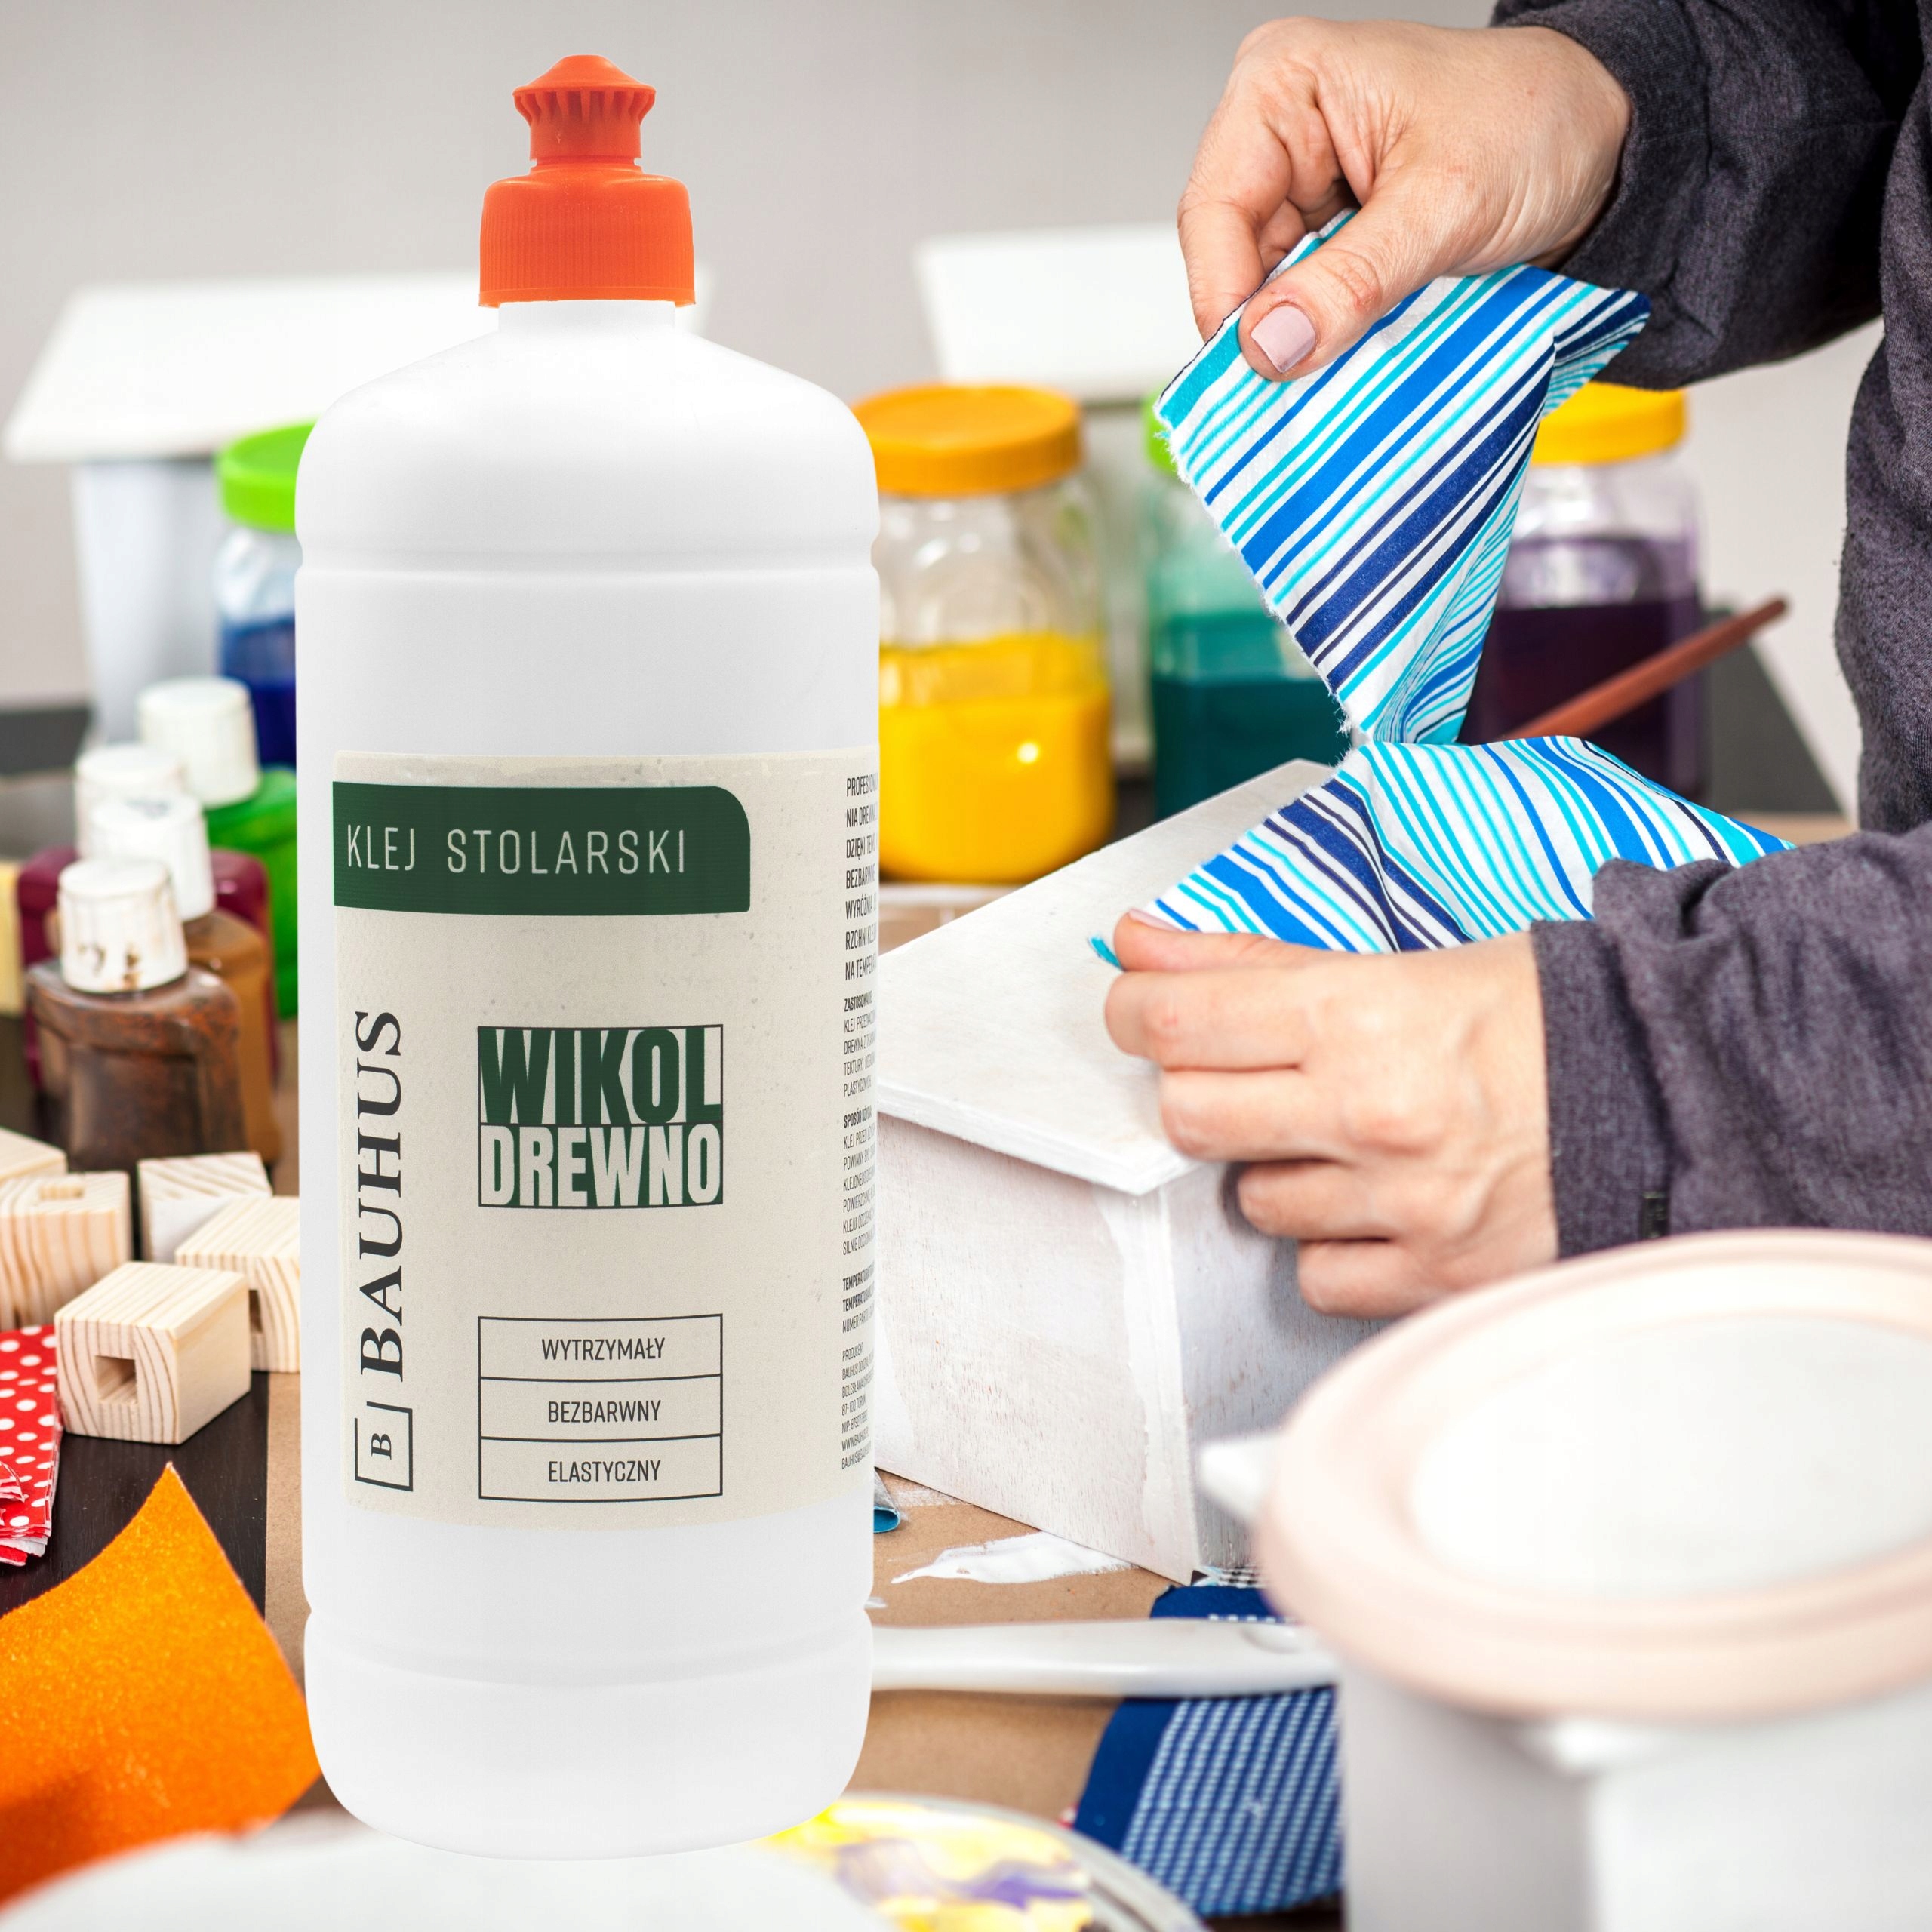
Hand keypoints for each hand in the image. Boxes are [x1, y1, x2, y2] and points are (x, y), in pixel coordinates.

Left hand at [1103, 914, 1556, 1316]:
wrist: (1676, 1094)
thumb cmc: (1543, 1018)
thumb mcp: (1401, 962)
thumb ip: (1254, 962)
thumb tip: (1140, 944)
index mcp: (1360, 1015)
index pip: (1178, 1021)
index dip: (1134, 1011)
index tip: (1139, 1010)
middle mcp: (1371, 1113)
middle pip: (1190, 1117)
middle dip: (1196, 1092)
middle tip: (1238, 1075)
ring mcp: (1403, 1202)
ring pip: (1253, 1202)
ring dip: (1274, 1170)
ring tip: (1339, 1138)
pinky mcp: (1434, 1274)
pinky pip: (1318, 1277)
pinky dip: (1331, 1245)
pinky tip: (1375, 1204)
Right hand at [1179, 18, 1630, 377]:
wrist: (1602, 138)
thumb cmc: (1534, 122)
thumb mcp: (1443, 204)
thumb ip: (1352, 280)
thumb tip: (1271, 346)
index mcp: (1282, 87)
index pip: (1213, 212)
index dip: (1226, 301)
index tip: (1257, 370)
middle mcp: (1278, 134)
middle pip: (1232, 259)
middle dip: (1267, 328)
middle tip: (1298, 391)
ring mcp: (1301, 187)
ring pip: (1265, 292)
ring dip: (1301, 341)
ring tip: (1339, 372)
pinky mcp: (1329, 235)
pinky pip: (1304, 304)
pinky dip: (1327, 339)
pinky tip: (1352, 357)